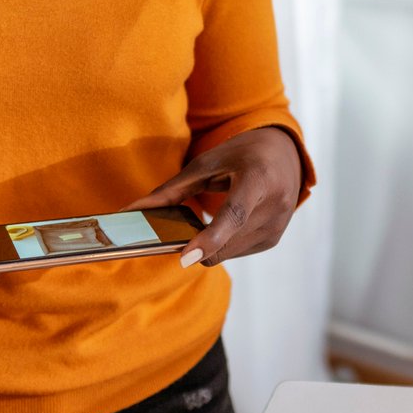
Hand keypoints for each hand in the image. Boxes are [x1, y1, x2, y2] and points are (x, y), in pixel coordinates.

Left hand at [127, 128, 303, 267]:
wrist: (283, 154)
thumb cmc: (240, 155)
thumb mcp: (205, 163)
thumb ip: (170, 191)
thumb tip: (129, 211)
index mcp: (259, 177)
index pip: (233, 215)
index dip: (209, 238)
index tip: (185, 258)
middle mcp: (275, 205)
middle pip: (224, 241)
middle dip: (197, 243)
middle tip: (186, 227)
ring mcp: (277, 226)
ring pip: (226, 253)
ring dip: (211, 243)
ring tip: (220, 211)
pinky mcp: (273, 240)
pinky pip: (235, 253)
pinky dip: (224, 243)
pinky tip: (231, 221)